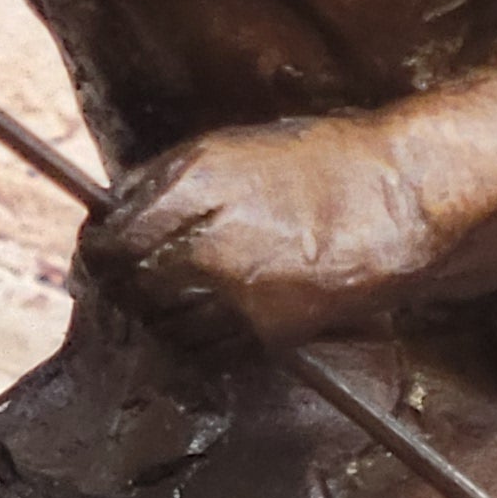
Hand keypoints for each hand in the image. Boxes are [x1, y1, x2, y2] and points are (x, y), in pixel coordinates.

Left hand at [79, 119, 436, 352]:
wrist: (399, 201)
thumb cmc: (322, 164)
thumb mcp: (233, 147)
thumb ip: (168, 179)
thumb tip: (117, 210)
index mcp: (195, 185)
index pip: (115, 236)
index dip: (97, 250)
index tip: (97, 252)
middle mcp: (208, 242)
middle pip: (130, 286)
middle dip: (118, 287)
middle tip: (119, 283)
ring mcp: (237, 292)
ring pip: (163, 325)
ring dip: (155, 317)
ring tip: (162, 303)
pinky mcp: (267, 332)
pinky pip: (206, 350)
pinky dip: (194, 341)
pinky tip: (201, 322)